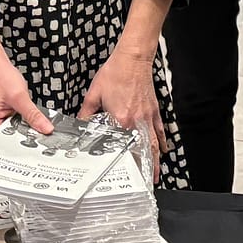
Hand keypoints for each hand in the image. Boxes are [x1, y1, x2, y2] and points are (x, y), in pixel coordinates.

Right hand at [0, 57, 52, 140]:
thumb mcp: (20, 97)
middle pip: (11, 141)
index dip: (25, 142)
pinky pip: (15, 128)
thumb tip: (45, 128)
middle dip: (26, 134)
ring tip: (29, 119)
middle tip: (39, 130)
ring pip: (15, 134)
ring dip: (25, 128)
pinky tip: (26, 117)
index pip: (7, 143)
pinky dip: (23, 124)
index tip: (39, 139)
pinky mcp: (1, 122)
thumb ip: (33, 114)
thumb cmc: (0, 77)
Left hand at [79, 48, 165, 178]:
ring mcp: (148, 116)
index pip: (122, 146)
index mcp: (121, 119)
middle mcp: (137, 121)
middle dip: (146, 169)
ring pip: (154, 144)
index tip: (124, 175)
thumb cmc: (116, 72)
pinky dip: (161, 142)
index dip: (124, 162)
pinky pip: (160, 130)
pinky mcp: (153, 110)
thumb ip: (86, 113)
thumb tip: (80, 124)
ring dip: (155, 161)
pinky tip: (162, 150)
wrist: (133, 58)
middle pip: (144, 150)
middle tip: (145, 183)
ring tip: (155, 174)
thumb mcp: (94, 94)